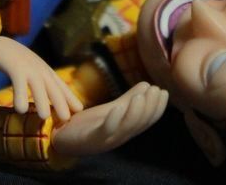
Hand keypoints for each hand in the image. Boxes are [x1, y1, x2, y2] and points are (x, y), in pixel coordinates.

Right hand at [0, 36, 82, 119]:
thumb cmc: (15, 62)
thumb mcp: (31, 73)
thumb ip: (39, 84)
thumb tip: (48, 104)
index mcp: (45, 71)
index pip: (60, 86)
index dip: (70, 97)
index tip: (80, 110)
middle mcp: (39, 69)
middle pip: (52, 87)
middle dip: (61, 102)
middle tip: (67, 118)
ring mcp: (27, 67)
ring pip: (37, 85)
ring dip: (41, 100)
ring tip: (44, 117)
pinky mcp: (13, 66)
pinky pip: (18, 82)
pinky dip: (19, 95)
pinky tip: (20, 110)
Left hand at [51, 82, 167, 156]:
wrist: (62, 136)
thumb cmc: (89, 124)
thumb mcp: (112, 109)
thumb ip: (129, 99)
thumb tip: (148, 85)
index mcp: (126, 129)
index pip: (147, 120)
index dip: (157, 108)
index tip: (164, 92)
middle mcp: (120, 136)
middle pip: (139, 124)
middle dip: (150, 107)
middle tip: (155, 90)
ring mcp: (106, 139)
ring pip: (126, 127)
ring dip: (135, 112)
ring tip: (142, 96)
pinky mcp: (92, 139)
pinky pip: (105, 130)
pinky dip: (113, 119)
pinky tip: (117, 107)